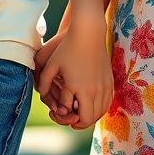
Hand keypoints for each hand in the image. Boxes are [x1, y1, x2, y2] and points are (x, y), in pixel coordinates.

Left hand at [35, 14, 111, 128]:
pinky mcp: (110, 80)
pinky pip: (107, 102)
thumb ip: (44, 84)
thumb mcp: (51, 66)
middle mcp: (95, 90)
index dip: (68, 120)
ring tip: (79, 111)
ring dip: (90, 115)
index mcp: (80, 89)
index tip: (60, 113)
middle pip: (92, 119)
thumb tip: (43, 97)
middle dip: (80, 122)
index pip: (80, 118)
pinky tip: (89, 102)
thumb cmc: (67, 48)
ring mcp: (104, 85)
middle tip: (71, 118)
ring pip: (101, 112)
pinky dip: (99, 107)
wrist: (88, 33)